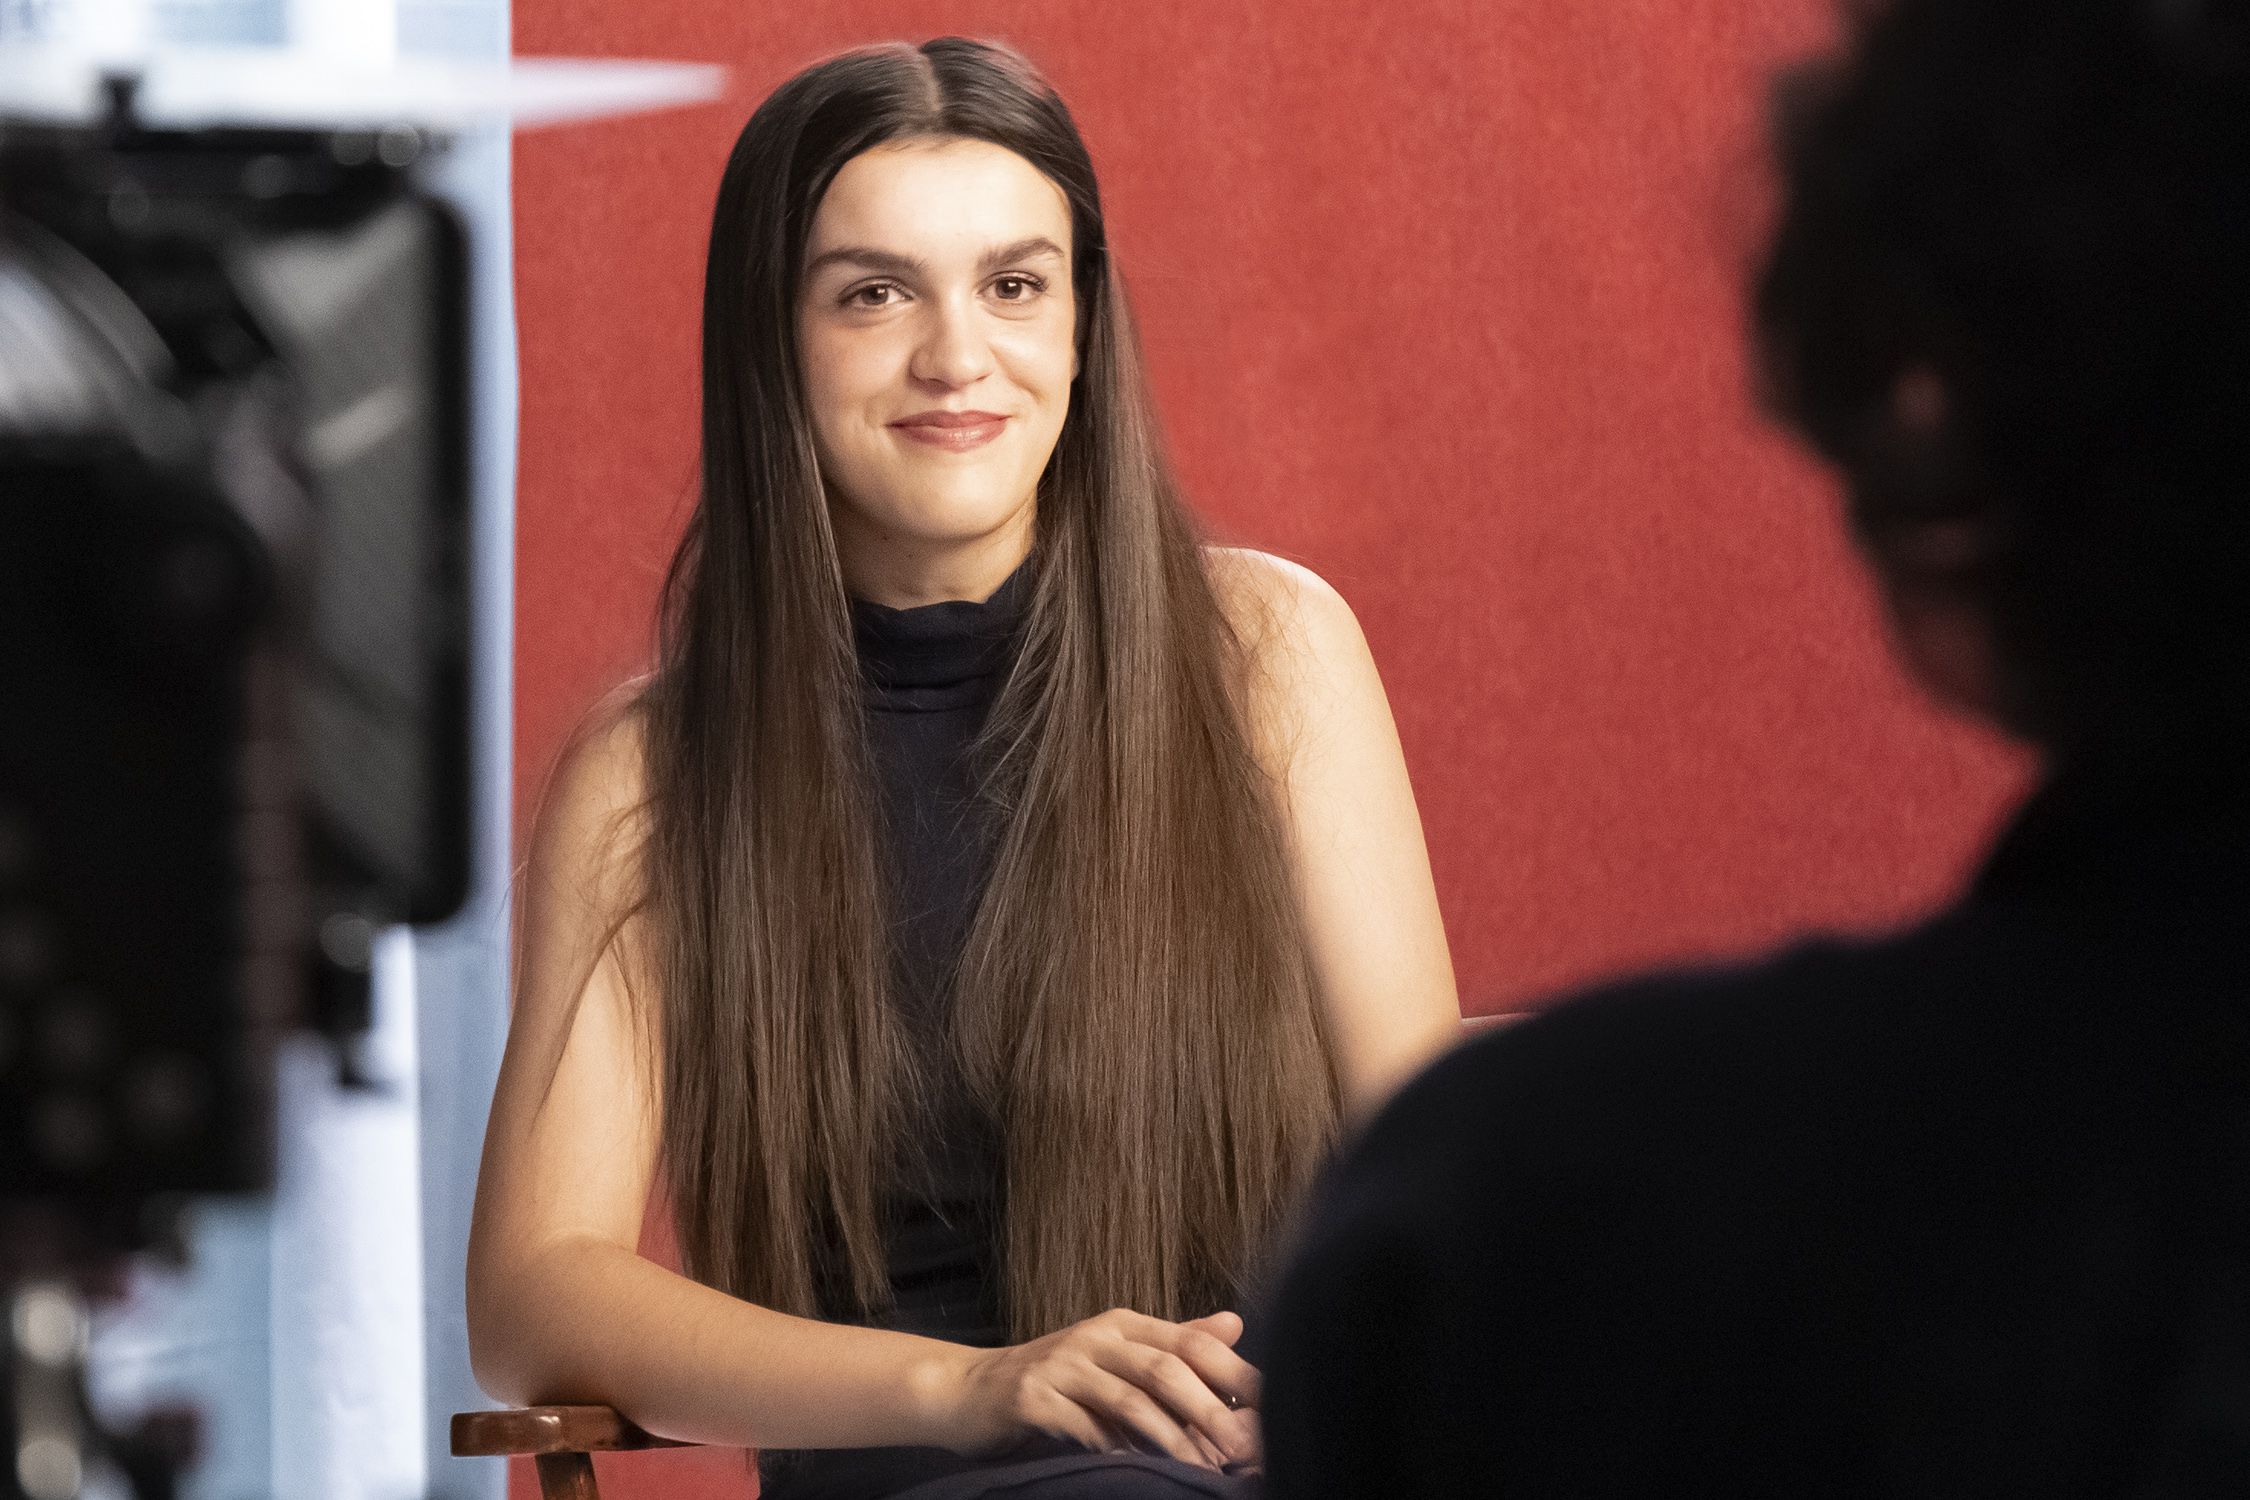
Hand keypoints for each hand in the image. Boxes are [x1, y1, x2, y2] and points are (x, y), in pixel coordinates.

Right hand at [944, 1308, 1260, 1470]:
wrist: (970, 1391)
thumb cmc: (1056, 1380)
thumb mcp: (1115, 1355)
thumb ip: (1173, 1343)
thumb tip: (1235, 1324)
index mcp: (1123, 1323)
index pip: (1190, 1342)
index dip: (1233, 1375)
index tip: (1267, 1411)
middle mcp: (1095, 1336)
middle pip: (1166, 1369)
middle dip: (1211, 1412)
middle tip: (1244, 1450)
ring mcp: (1062, 1364)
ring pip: (1131, 1401)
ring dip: (1173, 1440)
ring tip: (1203, 1470)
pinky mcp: (1033, 1398)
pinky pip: (1085, 1428)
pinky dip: (1116, 1453)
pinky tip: (1138, 1472)